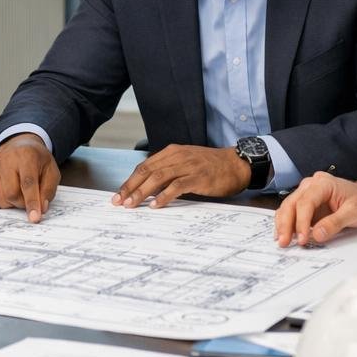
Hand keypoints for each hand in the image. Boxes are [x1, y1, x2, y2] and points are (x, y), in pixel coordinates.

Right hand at [0, 134, 59, 222]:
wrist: (19, 146)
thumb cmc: (37, 161)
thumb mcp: (51, 172)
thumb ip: (48, 190)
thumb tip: (41, 208)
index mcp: (26, 156)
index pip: (28, 182)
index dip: (32, 202)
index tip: (34, 218)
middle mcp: (6, 159)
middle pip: (11, 194)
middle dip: (22, 203)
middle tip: (29, 199)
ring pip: (1, 199)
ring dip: (13, 204)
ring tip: (19, 193)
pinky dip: (3, 203)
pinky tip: (9, 192)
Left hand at [113, 145, 250, 207]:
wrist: (237, 163)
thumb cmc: (211, 166)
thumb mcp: (186, 163)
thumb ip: (169, 172)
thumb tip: (148, 190)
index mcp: (172, 152)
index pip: (144, 166)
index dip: (130, 181)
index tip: (119, 194)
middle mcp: (177, 156)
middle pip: (147, 171)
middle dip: (130, 187)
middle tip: (119, 201)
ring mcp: (188, 165)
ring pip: (158, 177)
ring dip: (142, 192)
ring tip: (132, 204)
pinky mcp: (198, 177)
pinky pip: (177, 186)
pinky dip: (164, 196)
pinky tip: (156, 205)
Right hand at [275, 172, 356, 246]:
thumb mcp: (354, 213)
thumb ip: (335, 223)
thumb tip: (317, 234)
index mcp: (324, 183)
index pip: (306, 201)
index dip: (302, 221)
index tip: (302, 237)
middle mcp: (311, 185)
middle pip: (292, 203)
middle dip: (286, 224)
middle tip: (284, 241)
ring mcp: (306, 193)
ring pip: (287, 207)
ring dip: (283, 225)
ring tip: (283, 241)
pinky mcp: (304, 203)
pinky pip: (290, 212)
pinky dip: (286, 224)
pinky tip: (285, 235)